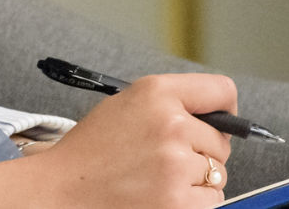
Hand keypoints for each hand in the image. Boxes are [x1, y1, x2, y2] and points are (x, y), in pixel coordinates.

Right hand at [6, 73, 238, 208]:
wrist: (63, 187)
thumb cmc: (93, 148)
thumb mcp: (127, 104)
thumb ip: (171, 103)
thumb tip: (220, 117)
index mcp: (157, 92)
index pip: (222, 91)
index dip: (225, 109)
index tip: (219, 120)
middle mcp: (172, 124)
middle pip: (222, 140)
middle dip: (203, 150)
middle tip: (167, 156)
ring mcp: (176, 164)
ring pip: (218, 172)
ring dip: (197, 178)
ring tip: (159, 177)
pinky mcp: (178, 200)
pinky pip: (212, 199)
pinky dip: (194, 201)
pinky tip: (163, 193)